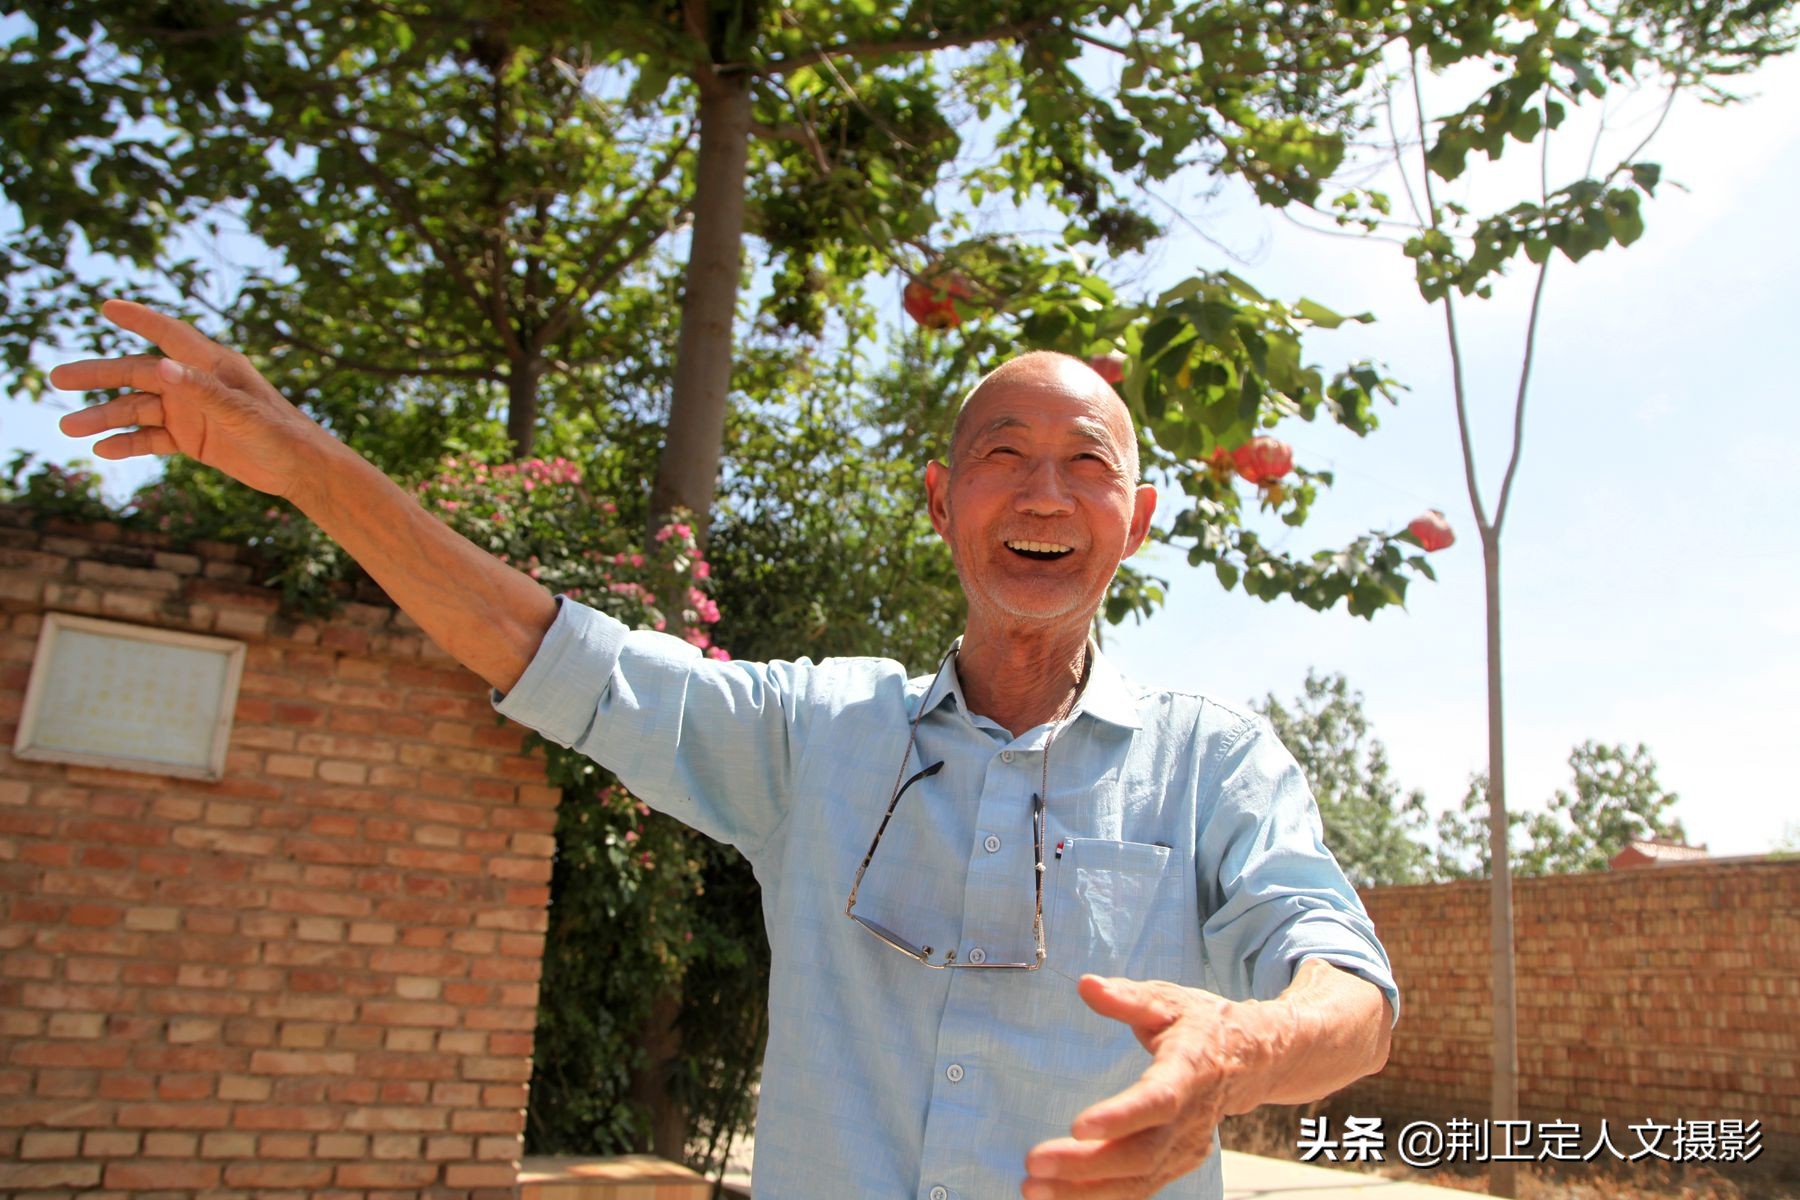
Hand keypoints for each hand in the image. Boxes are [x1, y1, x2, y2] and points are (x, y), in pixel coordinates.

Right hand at [51, 299, 327, 499]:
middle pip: (137, 374)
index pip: (168, 335)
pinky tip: (100, 450)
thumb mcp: (242, 413)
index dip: (139, 319)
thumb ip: (203, 391)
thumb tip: (161, 366)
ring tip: (68, 429)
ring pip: (137, 409)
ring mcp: (191, 411)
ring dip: (103, 417)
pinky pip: (151, 438)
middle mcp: (196, 383)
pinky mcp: (192, 438)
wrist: (302, 470)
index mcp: (212, 365)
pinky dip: (127, 443)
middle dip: (98, 376)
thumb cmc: (282, 435)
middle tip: (57, 378)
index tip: (106, 306)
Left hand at [1021, 975, 1279, 1199]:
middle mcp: (1191, 1116)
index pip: (1158, 1100)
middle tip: (1035, 1164)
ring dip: (1085, 1191)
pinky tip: (1060, 1197)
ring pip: (1138, 1180)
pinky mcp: (1179, 1161)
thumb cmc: (1203, 1024)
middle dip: (1086, 1165)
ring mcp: (1187, 1145)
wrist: (1253, 1058)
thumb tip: (1086, 985)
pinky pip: (1139, 1187)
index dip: (1121, 1117)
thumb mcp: (1169, 1000)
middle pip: (1141, 1153)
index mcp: (1190, 1069)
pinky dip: (1099, 1197)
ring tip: (1035, 1188)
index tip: (1078, 1127)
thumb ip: (1127, 996)